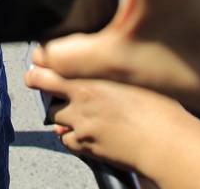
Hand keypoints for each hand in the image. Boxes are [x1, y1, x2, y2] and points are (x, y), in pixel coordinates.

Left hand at [26, 66, 199, 188]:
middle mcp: (81, 95)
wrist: (166, 142)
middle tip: (34, 77)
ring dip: (59, 111)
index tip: (41, 55)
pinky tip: (84, 132)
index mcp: (93, 73)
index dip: (43, 56)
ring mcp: (79, 121)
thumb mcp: (137, 75)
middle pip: (39, 81)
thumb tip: (103, 66)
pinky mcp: (84, 145)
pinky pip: (65, 139)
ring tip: (75, 109)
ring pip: (51, 114)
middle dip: (35, 78)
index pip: (52, 57)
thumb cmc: (161, 106)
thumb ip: (112, 70)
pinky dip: (70, 136)